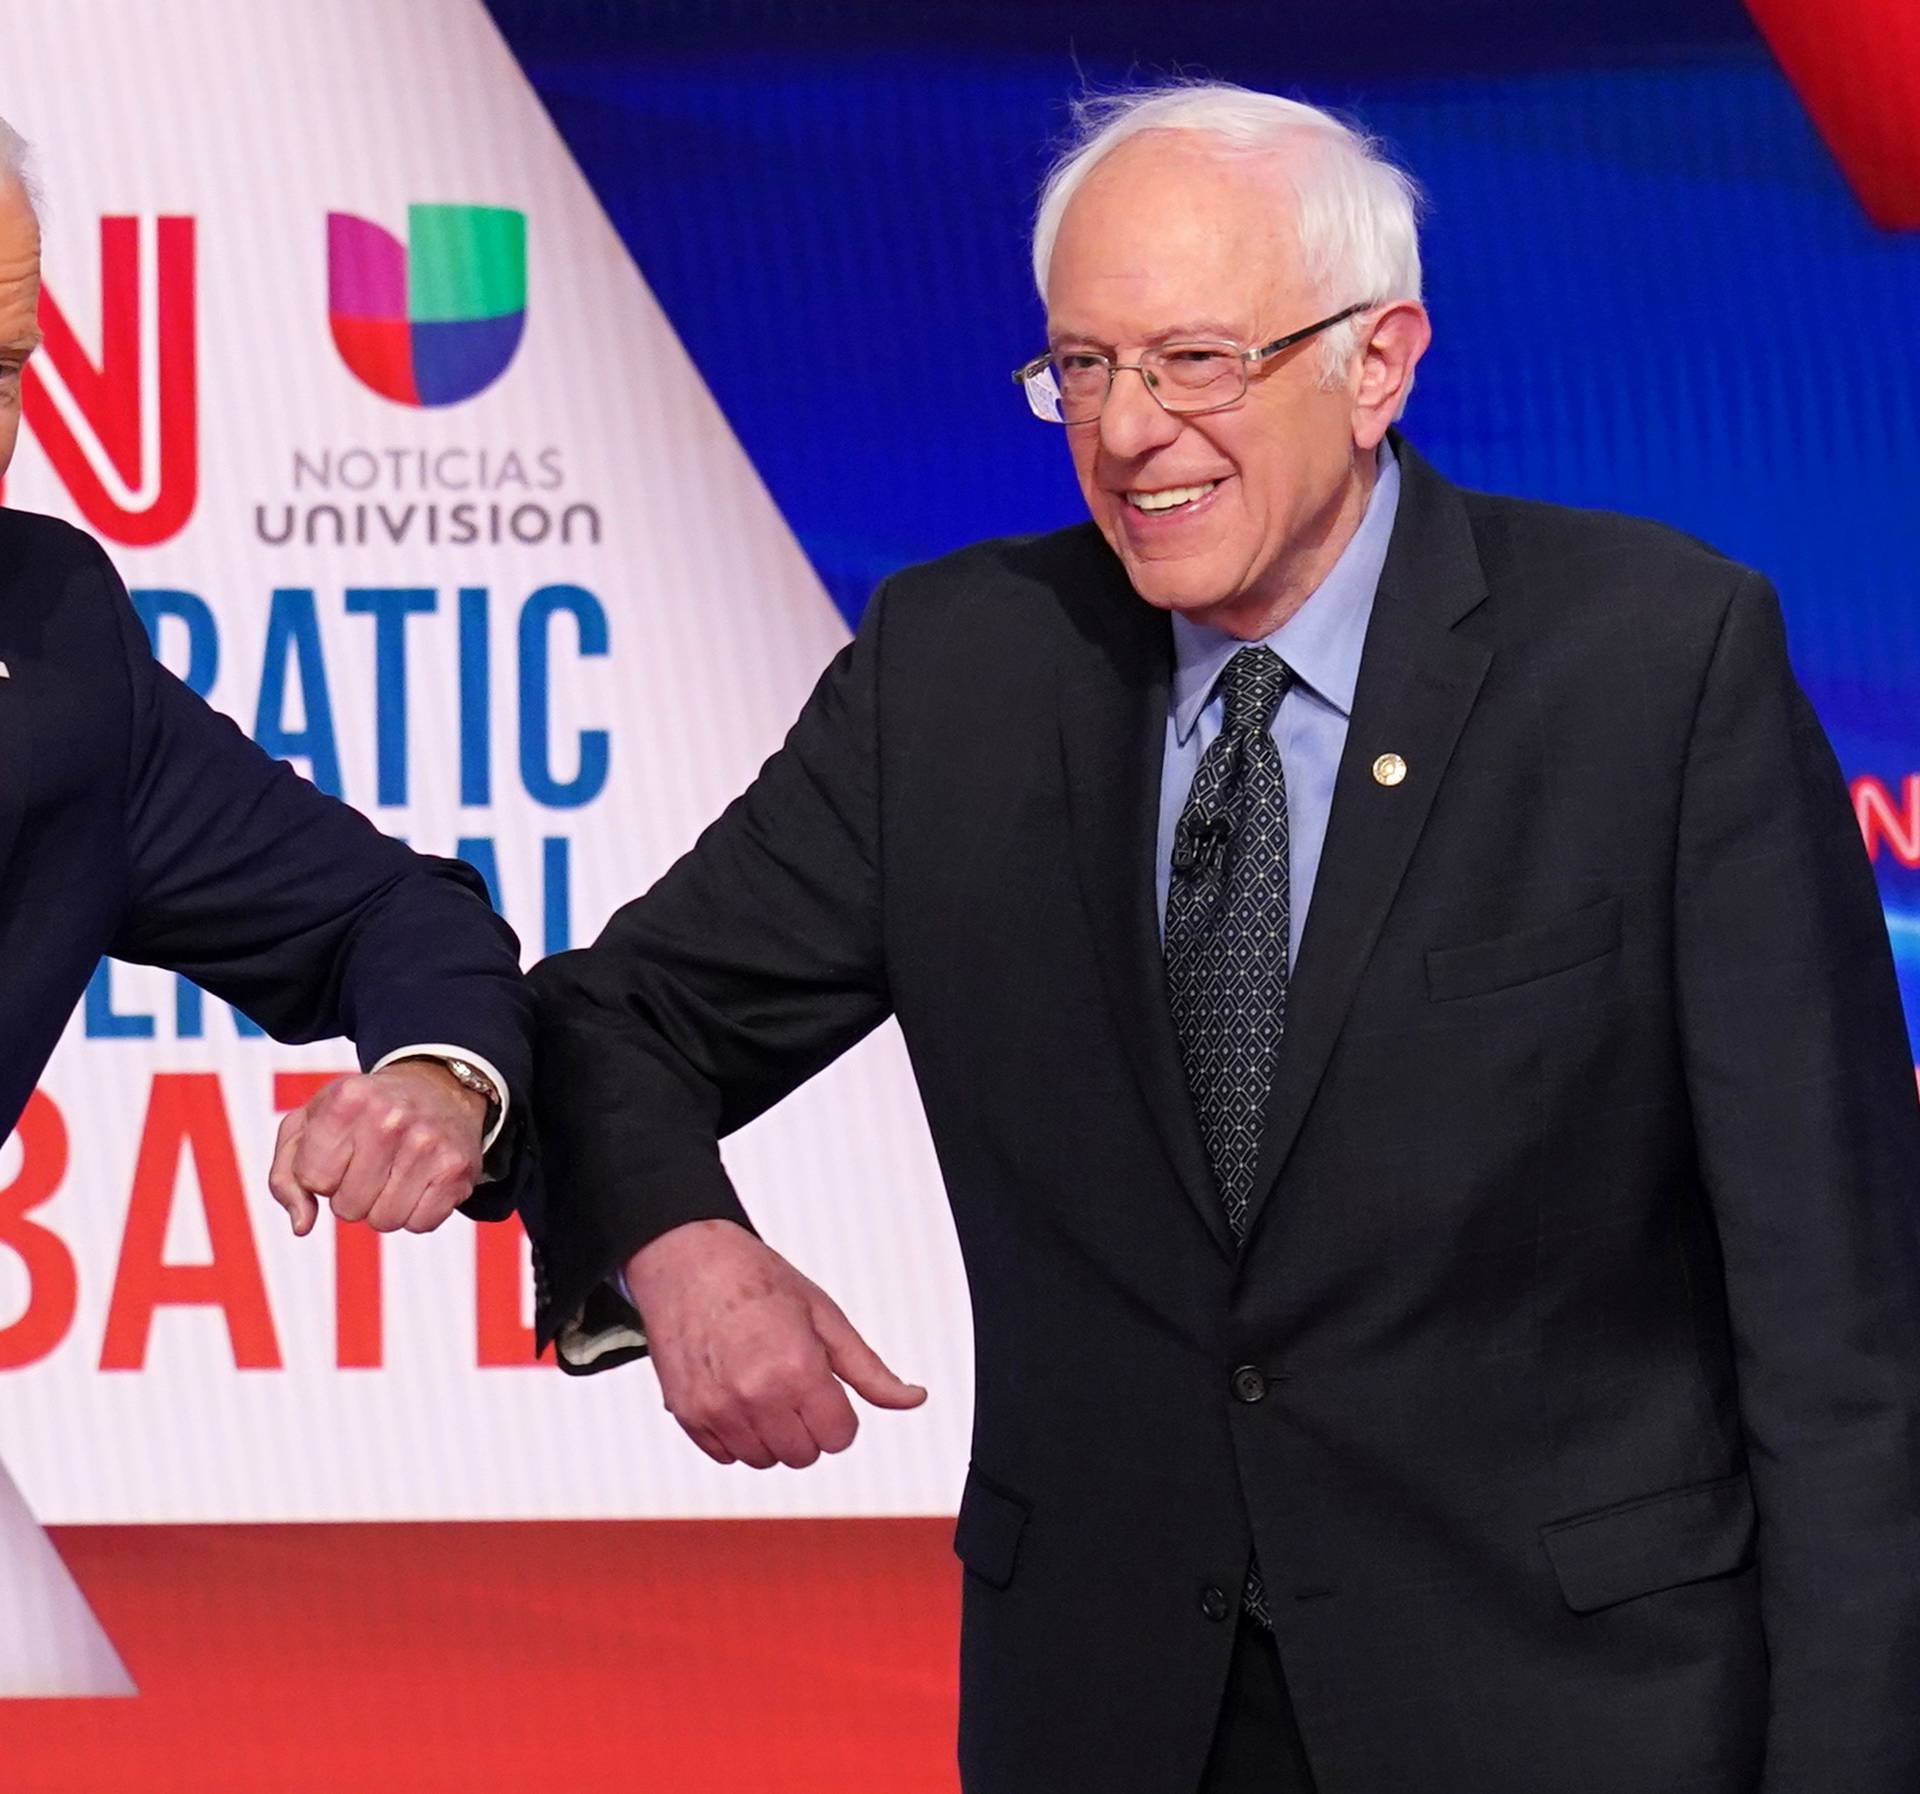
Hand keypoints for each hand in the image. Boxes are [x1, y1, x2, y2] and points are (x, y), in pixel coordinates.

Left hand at [269, 1061, 488, 1236]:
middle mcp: (390, 1118)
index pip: (312, 1180)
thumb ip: (286, 1177)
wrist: (440, 1087)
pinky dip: (416, 1213)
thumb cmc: (363, 1112)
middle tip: (371, 1163)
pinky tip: (420, 1182)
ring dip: (383, 1207)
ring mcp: (428, 1143)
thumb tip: (302, 1226)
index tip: (341, 1151)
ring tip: (395, 1173)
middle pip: (347, 1207)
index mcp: (347, 1099)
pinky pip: (420, 1224)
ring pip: (384, 1221)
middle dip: (352, 1195)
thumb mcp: (310, 1124)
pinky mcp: (457, 1168)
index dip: (321, 1174)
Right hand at [627, 1219, 926, 1469]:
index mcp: (797, 1368)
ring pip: (765, 1460)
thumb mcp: (824, 1316)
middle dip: (808, 1425)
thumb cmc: (757, 1280)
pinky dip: (737, 1435)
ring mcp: (717, 1409)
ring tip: (764, 1386)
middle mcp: (756, 1396)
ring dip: (773, 1434)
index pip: (839, 1438)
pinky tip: (736, 1393)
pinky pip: (727, 1456)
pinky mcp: (687, 1414)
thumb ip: (869, 1370)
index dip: (840, 1414)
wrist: (686, 1260)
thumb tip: (913, 1399)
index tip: (826, 1387)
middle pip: (803, 1455)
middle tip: (794, 1383)